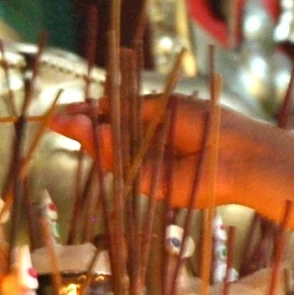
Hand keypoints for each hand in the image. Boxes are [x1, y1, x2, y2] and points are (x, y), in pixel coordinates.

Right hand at [50, 94, 224, 203]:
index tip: (63, 109)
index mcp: (150, 124)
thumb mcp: (162, 108)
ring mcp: (144, 168)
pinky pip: (121, 167)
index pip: (111, 118)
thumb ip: (126, 112)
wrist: (238, 155)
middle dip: (79, 126)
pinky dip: (106, 151)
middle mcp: (144, 148)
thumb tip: (92, 111)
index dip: (87, 114)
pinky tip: (92, 133)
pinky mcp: (149, 186)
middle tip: (55, 119)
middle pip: (103, 137)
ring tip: (68, 122)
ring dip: (86, 137)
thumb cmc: (209, 124)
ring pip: (107, 154)